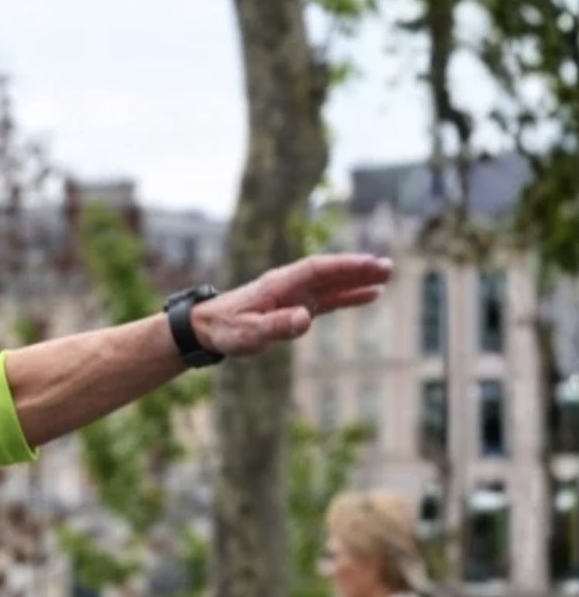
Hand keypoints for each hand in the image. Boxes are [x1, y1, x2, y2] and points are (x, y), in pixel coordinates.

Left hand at [190, 253, 393, 358]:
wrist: (208, 327)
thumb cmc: (226, 328)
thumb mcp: (249, 332)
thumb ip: (277, 325)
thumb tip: (306, 318)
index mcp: (278, 284)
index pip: (315, 269)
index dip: (341, 266)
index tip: (366, 263)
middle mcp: (290, 284)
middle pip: (329, 272)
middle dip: (358, 268)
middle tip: (388, 266)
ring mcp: (295, 294)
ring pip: (332, 283)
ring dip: (359, 279)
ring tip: (387, 276)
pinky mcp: (297, 306)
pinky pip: (329, 299)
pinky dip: (349, 296)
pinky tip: (371, 294)